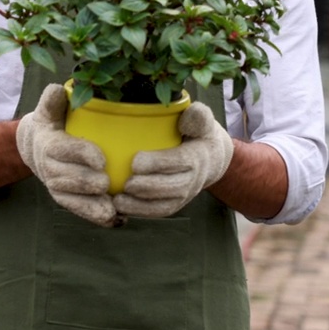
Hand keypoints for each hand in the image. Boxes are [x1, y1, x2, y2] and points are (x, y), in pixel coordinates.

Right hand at [16, 83, 118, 226]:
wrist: (37, 147)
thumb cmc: (52, 123)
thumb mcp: (49, 109)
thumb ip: (52, 100)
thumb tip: (58, 89)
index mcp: (48, 144)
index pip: (63, 150)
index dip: (81, 154)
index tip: (102, 159)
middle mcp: (49, 168)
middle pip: (67, 178)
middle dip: (87, 182)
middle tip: (108, 182)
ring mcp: (56, 186)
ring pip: (71, 198)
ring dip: (91, 205)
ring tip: (112, 207)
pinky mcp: (65, 199)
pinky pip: (78, 209)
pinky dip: (94, 216)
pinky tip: (114, 220)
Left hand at [114, 102, 233, 218]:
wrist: (210, 157)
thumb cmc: (197, 133)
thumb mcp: (201, 120)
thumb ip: (197, 116)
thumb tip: (185, 119)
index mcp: (198, 155)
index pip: (181, 161)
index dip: (159, 163)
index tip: (135, 162)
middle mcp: (194, 178)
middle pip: (173, 187)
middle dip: (149, 187)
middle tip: (126, 184)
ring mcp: (186, 194)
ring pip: (166, 204)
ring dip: (141, 205)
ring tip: (118, 200)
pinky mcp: (176, 203)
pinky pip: (160, 211)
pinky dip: (140, 212)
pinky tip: (120, 207)